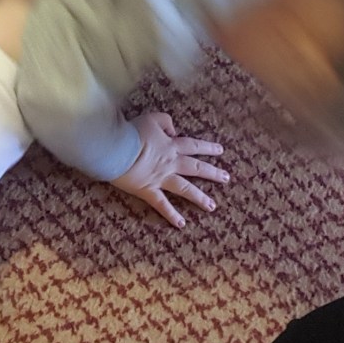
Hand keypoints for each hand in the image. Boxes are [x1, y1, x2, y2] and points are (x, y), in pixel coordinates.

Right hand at [110, 113, 228, 228]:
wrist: (117, 148)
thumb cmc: (132, 132)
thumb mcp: (151, 118)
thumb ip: (166, 121)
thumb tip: (174, 130)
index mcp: (171, 145)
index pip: (194, 146)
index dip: (207, 148)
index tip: (220, 151)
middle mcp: (171, 163)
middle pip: (196, 168)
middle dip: (212, 173)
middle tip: (226, 178)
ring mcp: (161, 178)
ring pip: (185, 189)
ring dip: (199, 198)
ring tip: (212, 206)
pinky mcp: (148, 191)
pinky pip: (162, 204)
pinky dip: (171, 214)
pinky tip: (181, 224)